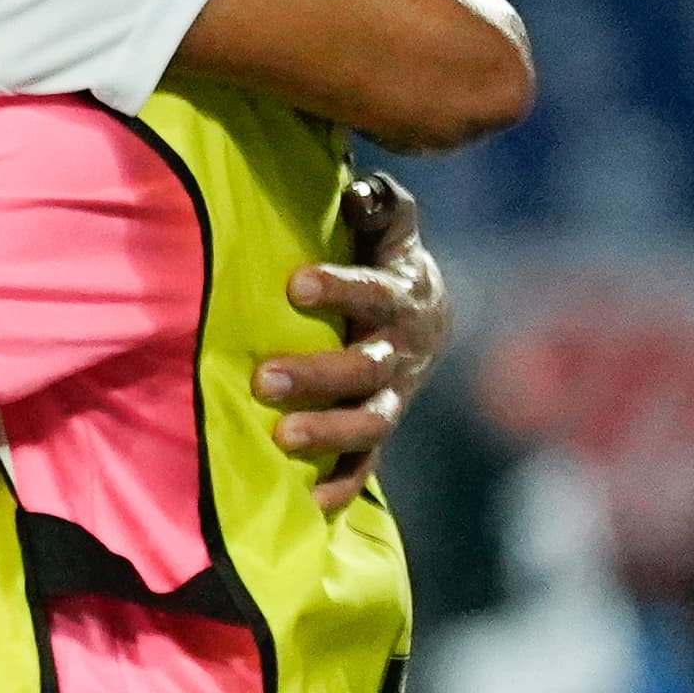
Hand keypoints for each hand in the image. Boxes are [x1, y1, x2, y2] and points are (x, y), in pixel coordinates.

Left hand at [255, 173, 450, 512]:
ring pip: (370, 421)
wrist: (428, 319)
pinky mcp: (378, 431)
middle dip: (317, 375)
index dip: (340, 289)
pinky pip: (365, 463)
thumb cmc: (387, 259)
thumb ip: (380, 207)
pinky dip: (342, 484)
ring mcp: (392, 396)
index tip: (295, 285)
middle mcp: (401, 353)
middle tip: (265, 379)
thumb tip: (361, 190)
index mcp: (404, 297)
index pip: (374, 292)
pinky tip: (310, 502)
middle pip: (366, 368)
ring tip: (279, 438)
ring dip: (327, 431)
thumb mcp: (392, 228)